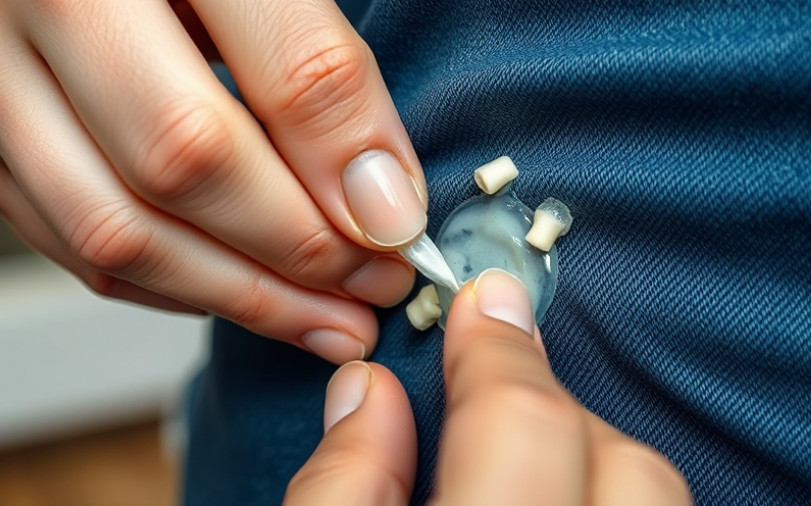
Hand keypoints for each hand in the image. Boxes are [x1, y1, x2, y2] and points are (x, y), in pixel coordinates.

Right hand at [0, 1, 428, 363]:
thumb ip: (316, 64)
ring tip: (325, 321)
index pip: (281, 70)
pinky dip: (166, 282)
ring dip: (239, 293)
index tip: (400, 227)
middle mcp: (48, 4)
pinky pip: (67, 236)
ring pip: (114, 226)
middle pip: (185, 163)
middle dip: (299, 249)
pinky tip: (237, 290)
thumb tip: (378, 200)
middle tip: (373, 287)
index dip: (352, 164)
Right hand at [285, 269, 692, 504]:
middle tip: (489, 415)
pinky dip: (606, 495)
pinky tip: (553, 501)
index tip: (479, 305)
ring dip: (591, 462)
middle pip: (629, 465)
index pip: (525, 425)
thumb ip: (342, 484)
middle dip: (558, 415)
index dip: (497, 351)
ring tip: (518, 473)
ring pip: (655, 496)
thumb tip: (370, 390)